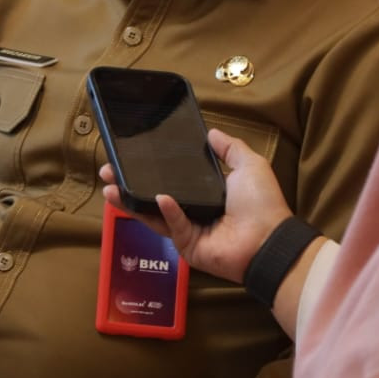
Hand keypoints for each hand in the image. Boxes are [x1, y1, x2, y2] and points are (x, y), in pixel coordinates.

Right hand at [101, 128, 291, 283]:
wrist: (269, 240)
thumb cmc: (262, 203)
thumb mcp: (249, 165)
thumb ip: (230, 148)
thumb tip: (212, 132)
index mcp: (208, 192)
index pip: (174, 177)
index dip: (153, 167)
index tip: (133, 154)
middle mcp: (195, 210)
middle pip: (155, 195)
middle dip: (130, 184)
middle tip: (109, 171)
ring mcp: (188, 229)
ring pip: (154, 213)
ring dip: (132, 200)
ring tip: (109, 187)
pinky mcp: (186, 245)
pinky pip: (172, 225)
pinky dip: (165, 211)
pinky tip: (159, 197)